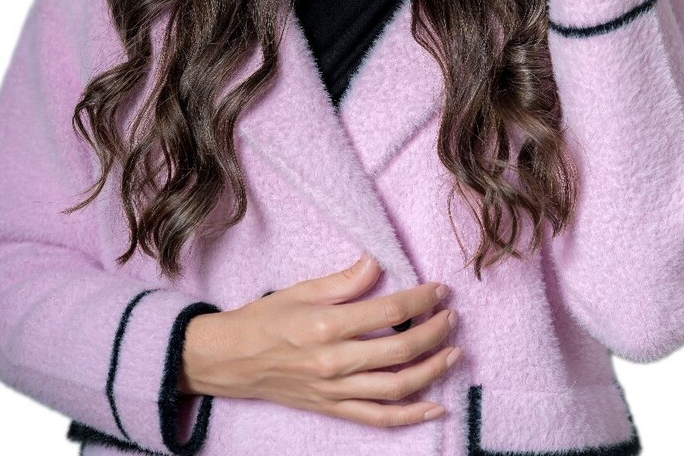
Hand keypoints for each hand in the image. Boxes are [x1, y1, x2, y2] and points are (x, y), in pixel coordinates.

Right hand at [178, 255, 458, 427]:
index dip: (421, 299)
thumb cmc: (264, 319)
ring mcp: (335, 391)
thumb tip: (378, 263)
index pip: (389, 311)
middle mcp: (335, 362)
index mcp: (327, 326)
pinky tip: (436, 406)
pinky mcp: (333, 409)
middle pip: (400, 350)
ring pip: (396, 387)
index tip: (440, 289)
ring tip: (453, 352)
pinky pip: (379, 419)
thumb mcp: (302, 290)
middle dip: (434, 332)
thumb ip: (344, 281)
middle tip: (452, 316)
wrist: (230, 360)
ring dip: (431, 370)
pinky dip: (411, 415)